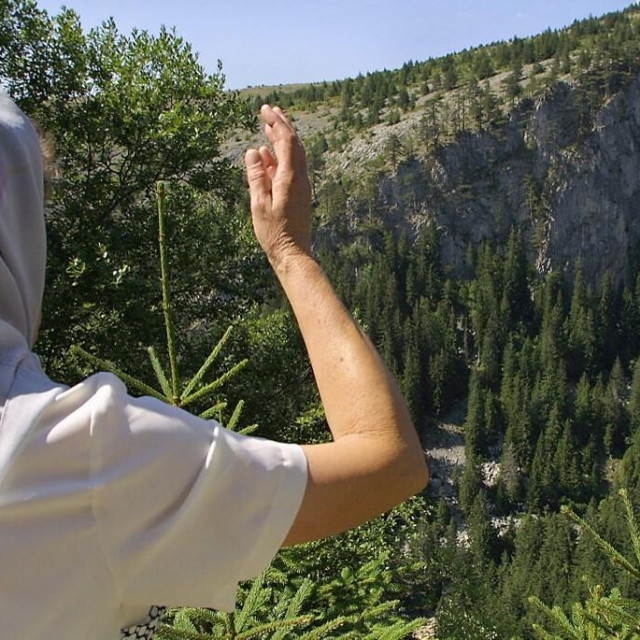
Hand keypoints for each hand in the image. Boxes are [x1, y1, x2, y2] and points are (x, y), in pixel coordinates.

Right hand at [245, 105, 311, 264]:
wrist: (293, 253)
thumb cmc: (274, 233)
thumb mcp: (259, 205)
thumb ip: (256, 177)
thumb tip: (254, 151)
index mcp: (291, 178)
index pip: (286, 141)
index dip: (276, 123)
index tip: (265, 110)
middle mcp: (300, 179)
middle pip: (294, 144)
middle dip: (282, 125)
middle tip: (270, 110)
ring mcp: (301, 186)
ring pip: (294, 155)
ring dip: (282, 139)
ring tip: (269, 126)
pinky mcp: (299, 194)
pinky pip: (291, 168)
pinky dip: (280, 157)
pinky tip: (268, 155)